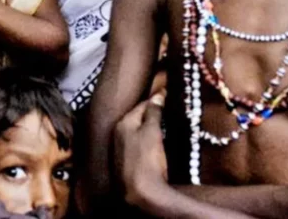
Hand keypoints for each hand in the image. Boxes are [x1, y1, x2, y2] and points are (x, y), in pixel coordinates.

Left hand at [113, 94, 168, 209]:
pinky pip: (137, 143)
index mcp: (124, 123)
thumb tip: (157, 96)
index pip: (142, 104)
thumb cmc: (146, 160)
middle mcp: (118, 133)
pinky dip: (146, 139)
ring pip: (137, 130)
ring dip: (149, 126)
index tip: (168, 94)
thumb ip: (153, 113)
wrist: (139, 193)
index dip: (156, 99)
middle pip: (138, 117)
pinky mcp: (125, 161)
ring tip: (166, 123)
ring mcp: (120, 148)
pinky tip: (156, 143)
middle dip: (152, 112)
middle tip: (169, 108)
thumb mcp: (152, 132)